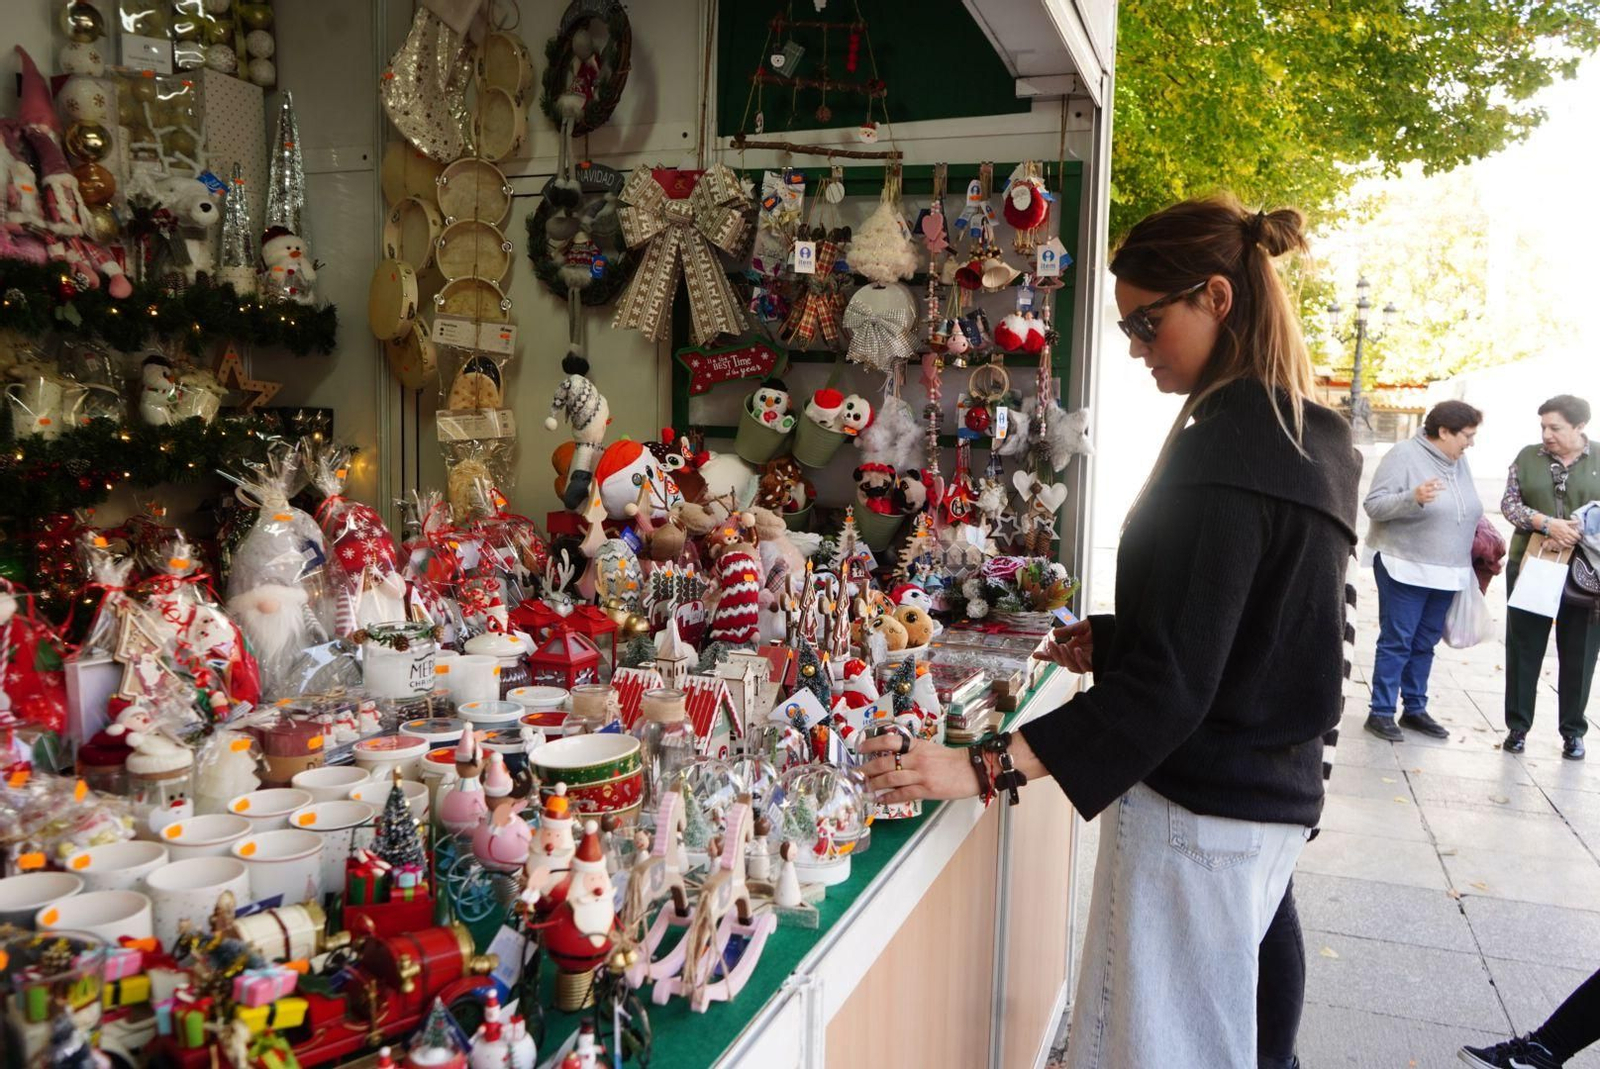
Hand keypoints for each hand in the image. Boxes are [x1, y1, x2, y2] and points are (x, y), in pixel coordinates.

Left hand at [857, 733, 980, 804]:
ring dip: (874, 784)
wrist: (972, 770)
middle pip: (885, 762)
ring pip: (891, 778)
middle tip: (855, 774)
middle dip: (867, 769)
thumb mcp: (930, 749)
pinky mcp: (926, 789)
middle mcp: (916, 758)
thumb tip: (892, 757)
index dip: (872, 743)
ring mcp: (921, 774)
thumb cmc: (951, 760)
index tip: (860, 748)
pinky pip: (903, 793)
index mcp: (917, 745)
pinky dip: (889, 797)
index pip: (889, 740)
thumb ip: (912, 751)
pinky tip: (881, 799)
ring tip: (864, 788)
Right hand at [1032, 620, 1093, 673]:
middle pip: (1061, 663)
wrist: (1115, 629)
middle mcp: (1077, 657)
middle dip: (1054, 655)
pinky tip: (1077, 650)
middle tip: (1051, 644)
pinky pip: (1084, 667)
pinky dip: (1079, 659)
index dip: (1045, 656)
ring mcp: (1085, 661)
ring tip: (1064, 646)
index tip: (1035, 654)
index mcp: (1071, 648)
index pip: (1056, 655)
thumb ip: (1068, 630)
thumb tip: (1054, 633)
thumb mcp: (1081, 626)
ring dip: (1065, 658)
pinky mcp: (1094, 664)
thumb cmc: (1099, 628)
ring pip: (1071, 667)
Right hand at [1414, 479, 1443, 505]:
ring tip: (1438, 494)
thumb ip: (1430, 481)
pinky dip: (1432, 499)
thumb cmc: (1420, 489)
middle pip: (1432, 488)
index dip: (1437, 482)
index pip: (1430, 483)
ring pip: (1431, 495)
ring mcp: (1422, 495)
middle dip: (1439, 488)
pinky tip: (1434, 498)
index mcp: (1422, 485)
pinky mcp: (1422, 500)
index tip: (1442, 482)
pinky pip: (1429, 500)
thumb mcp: (1424, 484)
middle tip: (1445, 488)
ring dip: (1435, 494)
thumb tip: (1438, 477)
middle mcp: (1422, 490)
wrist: (1412, 496)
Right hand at [1547, 518, 1581, 548]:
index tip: (1579, 536)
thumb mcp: (1565, 521)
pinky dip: (1568, 546)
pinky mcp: (1557, 539)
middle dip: (1576, 540)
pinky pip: (1563, 544)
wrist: (1548, 524)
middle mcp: (1565, 534)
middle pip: (1573, 539)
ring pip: (1569, 542)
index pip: (1576, 535)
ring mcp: (1561, 537)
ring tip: (1574, 542)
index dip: (1579, 537)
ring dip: (1573, 543)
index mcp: (1567, 529)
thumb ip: (1572, 522)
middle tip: (1577, 539)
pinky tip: (1570, 546)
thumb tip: (1578, 521)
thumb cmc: (1556, 522)